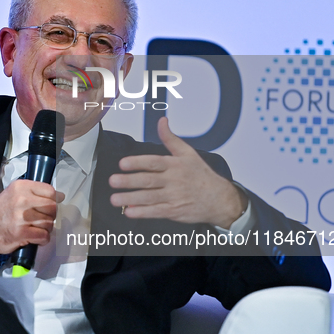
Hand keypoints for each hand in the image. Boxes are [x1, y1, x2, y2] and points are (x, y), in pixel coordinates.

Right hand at [0, 180, 62, 253]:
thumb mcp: (14, 193)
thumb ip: (35, 193)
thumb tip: (59, 196)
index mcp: (21, 187)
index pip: (50, 191)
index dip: (54, 200)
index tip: (50, 205)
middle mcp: (22, 200)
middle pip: (52, 207)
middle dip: (50, 215)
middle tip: (42, 218)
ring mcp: (22, 217)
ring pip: (49, 222)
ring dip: (46, 228)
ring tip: (36, 228)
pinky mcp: (21, 232)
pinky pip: (44, 236)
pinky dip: (42, 239)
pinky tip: (35, 237)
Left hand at [109, 117, 246, 228]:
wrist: (220, 199)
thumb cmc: (201, 175)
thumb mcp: (188, 153)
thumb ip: (170, 138)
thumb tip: (162, 121)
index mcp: (175, 165)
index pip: (154, 162)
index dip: (137, 162)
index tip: (122, 163)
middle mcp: (173, 180)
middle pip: (148, 180)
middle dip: (129, 181)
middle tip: (113, 181)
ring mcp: (173, 197)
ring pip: (149, 197)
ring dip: (130, 198)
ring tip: (114, 199)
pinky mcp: (174, 211)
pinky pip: (156, 212)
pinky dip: (142, 212)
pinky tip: (129, 211)